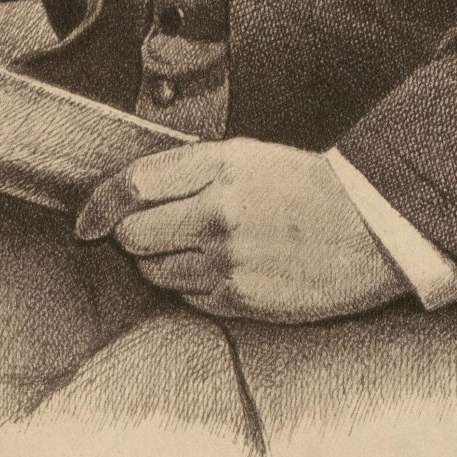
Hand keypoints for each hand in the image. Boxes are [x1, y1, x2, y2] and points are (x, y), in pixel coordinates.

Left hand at [74, 140, 410, 322]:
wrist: (369, 228)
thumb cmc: (307, 187)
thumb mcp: (249, 157)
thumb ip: (190, 171)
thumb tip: (132, 194)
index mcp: (220, 166)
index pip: (132, 185)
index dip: (99, 204)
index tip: (87, 219)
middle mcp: (218, 213)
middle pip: (133, 234)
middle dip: (131, 234)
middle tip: (152, 230)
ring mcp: (227, 260)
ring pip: (153, 271)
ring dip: (160, 261)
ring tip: (197, 248)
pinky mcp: (238, 299)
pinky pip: (186, 296)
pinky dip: (191, 284)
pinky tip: (222, 268)